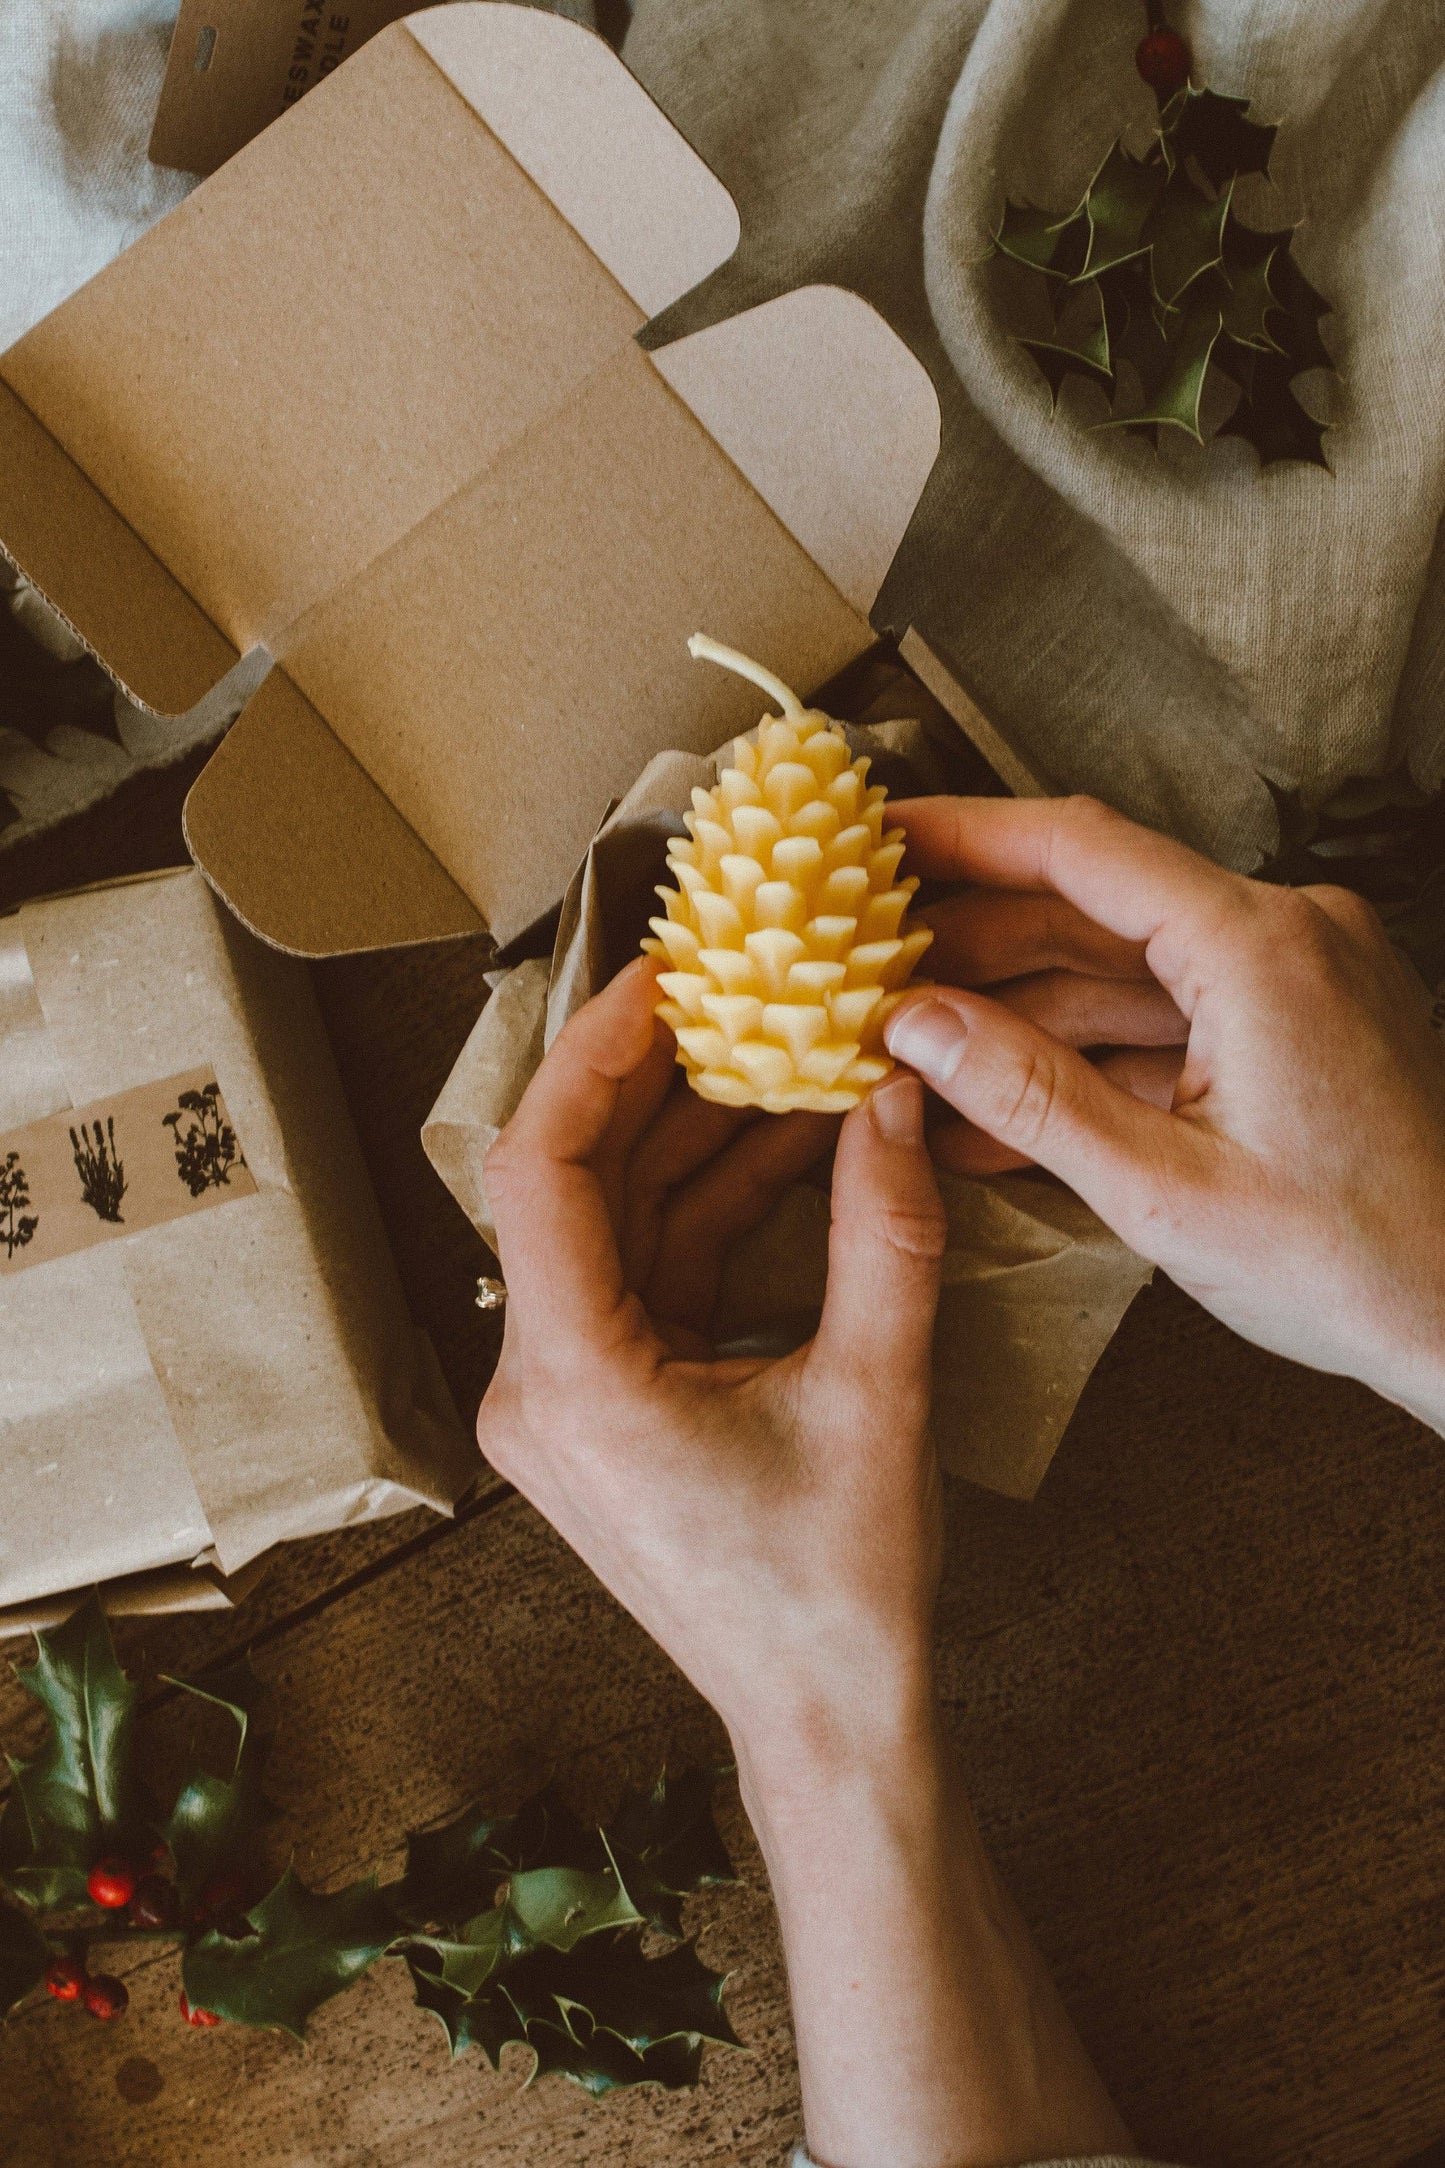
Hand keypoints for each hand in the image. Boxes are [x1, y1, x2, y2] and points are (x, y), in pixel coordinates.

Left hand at [478, 957, 1131, 2166]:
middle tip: (739, 987)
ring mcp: (568, 1396)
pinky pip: (650, 1272)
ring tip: (786, 1049)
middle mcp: (538, 1381)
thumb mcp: (880, 1392)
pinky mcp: (611, 1405)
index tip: (667, 970)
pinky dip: (713, 1209)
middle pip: (578, 1182)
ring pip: (619, 1222)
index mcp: (572, 1378)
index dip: (599, 1052)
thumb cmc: (838, 1592)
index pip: (546, 1167)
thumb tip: (897, 1092)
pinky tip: (789, 1143)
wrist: (825, 1723)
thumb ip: (886, 1230)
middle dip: (663, 1080)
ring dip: (700, 1140)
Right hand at [885, 795, 1444, 1431]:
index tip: (872, 831)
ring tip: (907, 1056)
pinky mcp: (1299, 1028)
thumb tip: (910, 1022)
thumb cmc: (1354, 1266)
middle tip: (860, 966)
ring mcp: (1296, 980)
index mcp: (1258, 946)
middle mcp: (1285, 935)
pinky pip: (1168, 1020)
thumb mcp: (1164, 1190)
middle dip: (972, 944)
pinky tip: (996, 1107)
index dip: (964, 833)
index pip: (1080, 847)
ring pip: (1123, 968)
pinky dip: (1087, 1056)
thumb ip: (1029, 1095)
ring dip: (1018, 1014)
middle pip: (1092, 907)